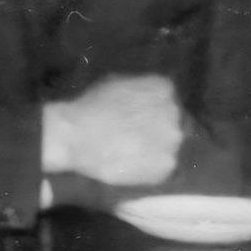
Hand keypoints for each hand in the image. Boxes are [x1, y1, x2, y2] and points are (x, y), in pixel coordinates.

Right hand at [41, 74, 184, 187]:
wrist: (76, 137)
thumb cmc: (89, 106)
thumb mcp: (114, 83)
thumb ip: (139, 88)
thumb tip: (147, 95)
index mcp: (163, 89)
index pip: (167, 97)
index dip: (151, 107)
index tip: (138, 114)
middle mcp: (174, 113)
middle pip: (172, 121)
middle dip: (156, 126)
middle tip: (134, 133)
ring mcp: (172, 142)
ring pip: (168, 145)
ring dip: (154, 147)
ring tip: (131, 151)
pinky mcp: (166, 167)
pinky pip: (161, 167)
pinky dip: (149, 167)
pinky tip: (131, 163)